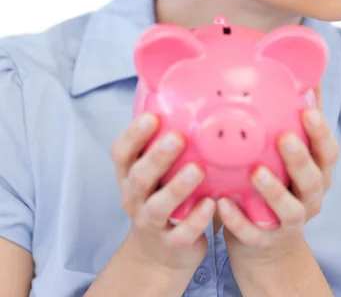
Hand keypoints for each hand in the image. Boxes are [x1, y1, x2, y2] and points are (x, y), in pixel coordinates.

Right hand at [111, 114, 215, 272]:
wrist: (159, 253)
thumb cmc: (162, 195)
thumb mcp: (155, 171)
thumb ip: (163, 142)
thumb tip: (186, 95)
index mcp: (128, 174)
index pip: (120, 152)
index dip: (133, 135)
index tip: (153, 117)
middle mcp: (134, 198)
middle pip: (138, 177)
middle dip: (157, 157)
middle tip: (178, 138)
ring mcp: (150, 222)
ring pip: (159, 206)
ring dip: (178, 187)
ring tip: (197, 169)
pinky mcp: (171, 244)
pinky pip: (182, 233)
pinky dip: (197, 220)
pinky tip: (211, 204)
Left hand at [216, 85, 339, 269]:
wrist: (265, 244)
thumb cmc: (277, 184)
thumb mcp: (288, 156)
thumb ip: (294, 118)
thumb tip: (303, 76)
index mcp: (316, 173)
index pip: (327, 152)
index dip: (320, 133)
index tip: (307, 110)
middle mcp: (309, 198)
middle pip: (312, 180)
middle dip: (300, 159)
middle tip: (284, 137)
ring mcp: (288, 224)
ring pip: (289, 210)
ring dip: (273, 190)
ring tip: (256, 172)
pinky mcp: (264, 243)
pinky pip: (253, 233)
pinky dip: (238, 220)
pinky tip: (222, 203)